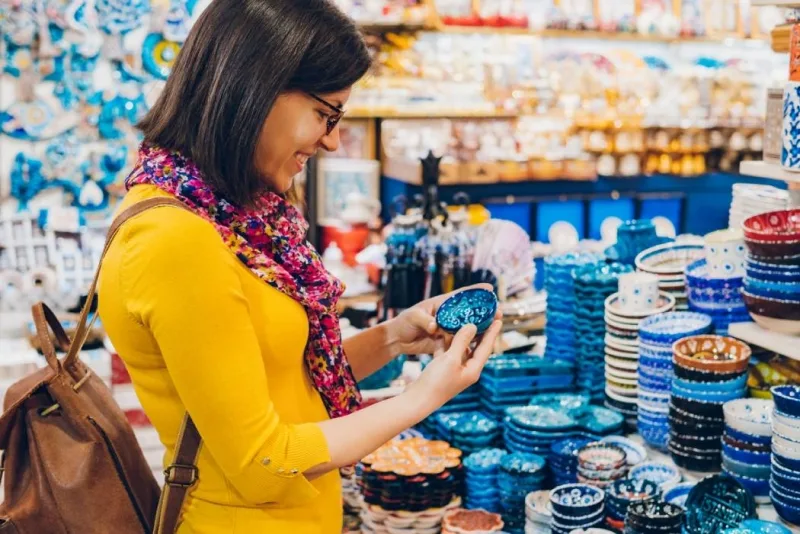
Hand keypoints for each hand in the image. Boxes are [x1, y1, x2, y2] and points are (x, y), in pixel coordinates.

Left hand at [386, 284, 500, 355]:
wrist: (398, 340)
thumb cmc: (403, 322)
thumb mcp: (413, 317)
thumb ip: (424, 320)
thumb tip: (435, 326)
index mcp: (441, 304)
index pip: (461, 295)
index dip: (475, 291)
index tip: (489, 287)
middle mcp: (448, 315)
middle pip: (469, 312)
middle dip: (484, 311)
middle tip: (498, 312)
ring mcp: (448, 329)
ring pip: (468, 327)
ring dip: (481, 327)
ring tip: (495, 327)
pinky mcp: (446, 342)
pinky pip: (461, 342)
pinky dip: (471, 342)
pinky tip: (483, 344)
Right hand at [406, 320, 501, 411]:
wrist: (417, 400)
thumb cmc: (436, 382)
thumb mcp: (450, 359)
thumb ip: (461, 342)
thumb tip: (472, 326)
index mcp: (473, 370)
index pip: (486, 347)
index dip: (492, 333)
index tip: (499, 319)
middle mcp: (466, 370)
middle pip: (475, 347)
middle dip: (479, 331)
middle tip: (483, 316)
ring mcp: (454, 370)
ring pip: (460, 348)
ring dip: (460, 335)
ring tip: (464, 319)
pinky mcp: (442, 369)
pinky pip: (447, 352)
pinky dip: (446, 342)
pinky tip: (443, 330)